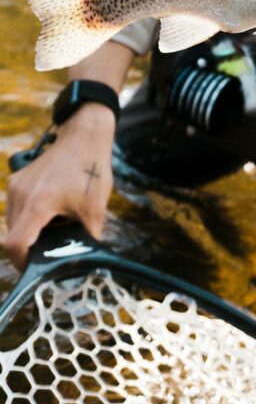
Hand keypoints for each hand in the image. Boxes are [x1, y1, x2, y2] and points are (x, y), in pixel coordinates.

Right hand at [4, 103, 114, 269]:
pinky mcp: (17, 180)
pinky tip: (49, 213)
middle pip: (13, 236)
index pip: (15, 245)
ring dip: (28, 232)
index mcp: (38, 203)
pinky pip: (16, 208)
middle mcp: (21, 194)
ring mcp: (16, 186)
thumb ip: (86, 238)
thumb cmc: (91, 170)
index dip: (23, 262)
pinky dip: (28, 217)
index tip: (36, 267)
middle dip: (29, 248)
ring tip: (52, 229)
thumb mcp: (95, 209)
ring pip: (13, 223)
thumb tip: (85, 261)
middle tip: (49, 252)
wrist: (85, 136)